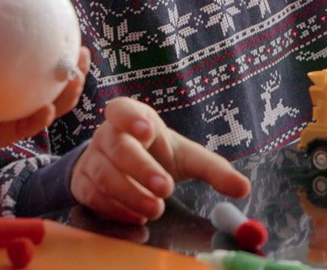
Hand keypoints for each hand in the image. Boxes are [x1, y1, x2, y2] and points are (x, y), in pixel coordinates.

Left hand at [0, 47, 88, 172]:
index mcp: (14, 76)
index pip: (44, 59)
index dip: (62, 46)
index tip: (74, 28)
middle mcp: (22, 96)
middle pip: (59, 83)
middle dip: (77, 69)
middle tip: (84, 52)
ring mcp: (18, 116)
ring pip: (53, 107)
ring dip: (68, 96)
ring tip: (75, 81)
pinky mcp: (7, 136)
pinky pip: (26, 127)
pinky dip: (39, 119)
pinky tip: (46, 110)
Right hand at [70, 97, 250, 224]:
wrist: (126, 169)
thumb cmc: (158, 155)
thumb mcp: (188, 158)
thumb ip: (215, 170)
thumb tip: (243, 187)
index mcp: (133, 117)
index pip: (122, 109)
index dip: (131, 118)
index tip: (147, 131)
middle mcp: (108, 135)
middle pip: (116, 148)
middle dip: (140, 169)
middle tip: (165, 189)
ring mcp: (92, 158)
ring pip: (103, 174)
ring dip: (129, 194)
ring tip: (155, 209)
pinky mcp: (83, 183)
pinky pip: (92, 195)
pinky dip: (114, 208)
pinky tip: (135, 217)